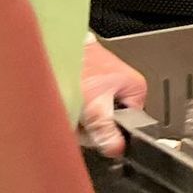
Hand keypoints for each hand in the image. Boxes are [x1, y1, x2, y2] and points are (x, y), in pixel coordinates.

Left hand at [78, 39, 145, 157]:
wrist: (56, 43)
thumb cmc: (78, 66)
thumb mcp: (94, 106)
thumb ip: (106, 130)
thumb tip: (117, 149)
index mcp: (136, 89)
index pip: (127, 128)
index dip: (107, 136)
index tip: (92, 131)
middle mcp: (124, 84)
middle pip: (110, 123)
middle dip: (91, 127)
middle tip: (78, 118)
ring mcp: (107, 81)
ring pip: (95, 115)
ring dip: (80, 118)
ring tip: (71, 106)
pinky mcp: (91, 79)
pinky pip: (85, 103)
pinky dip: (75, 105)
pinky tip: (68, 99)